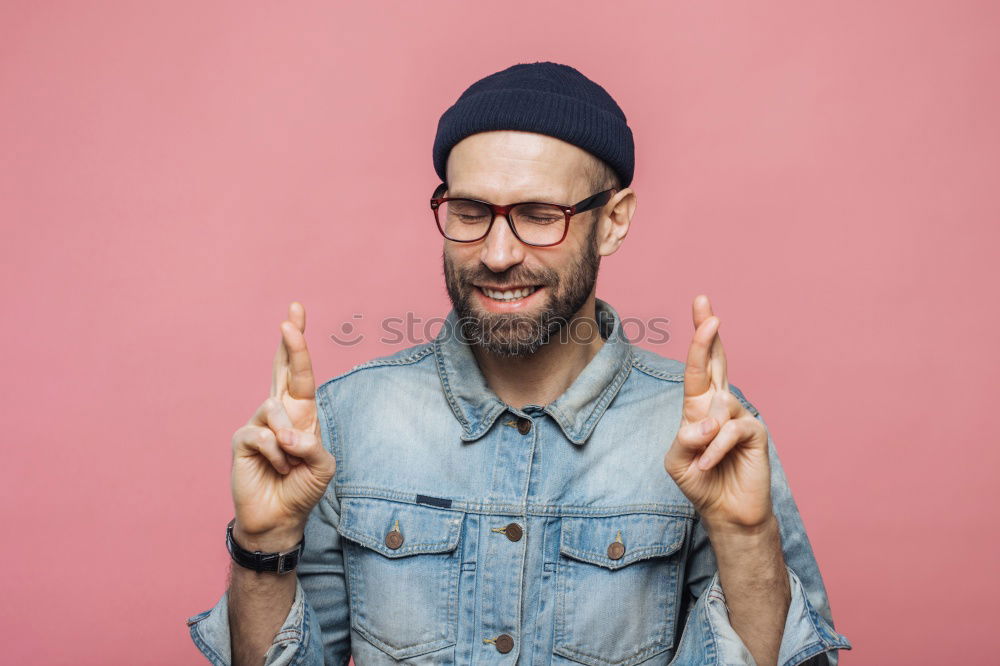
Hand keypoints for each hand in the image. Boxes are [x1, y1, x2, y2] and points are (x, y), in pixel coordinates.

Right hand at [230, 302, 335, 548]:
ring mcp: (258, 423)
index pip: (300, 372)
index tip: (296, 312)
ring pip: (275, 408)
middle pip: (281, 368)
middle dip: (290, 341)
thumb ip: (313, 447)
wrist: (279, 518)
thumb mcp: (322, 467)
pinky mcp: (242, 439)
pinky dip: (276, 455)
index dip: (297, 344)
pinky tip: (276, 468)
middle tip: (291, 314)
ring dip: (289, 438)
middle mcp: (279, 411)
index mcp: (301, 412)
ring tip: (290, 460)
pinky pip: (264, 435)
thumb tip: (289, 433)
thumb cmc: (301, 488)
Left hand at [663, 295, 772, 531]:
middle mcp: (720, 404)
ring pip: (718, 406)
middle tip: (704, 304)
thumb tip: (703, 423)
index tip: (701, 305)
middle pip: (716, 361)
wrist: (725, 512)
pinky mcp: (755, 433)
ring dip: (704, 435)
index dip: (699, 336)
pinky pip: (730, 430)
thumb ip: (683, 439)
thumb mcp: (677, 460)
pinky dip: (714, 449)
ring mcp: (740, 416)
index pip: (698, 365)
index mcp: (699, 405)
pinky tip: (708, 464)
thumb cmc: (700, 481)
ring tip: (701, 459)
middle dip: (707, 332)